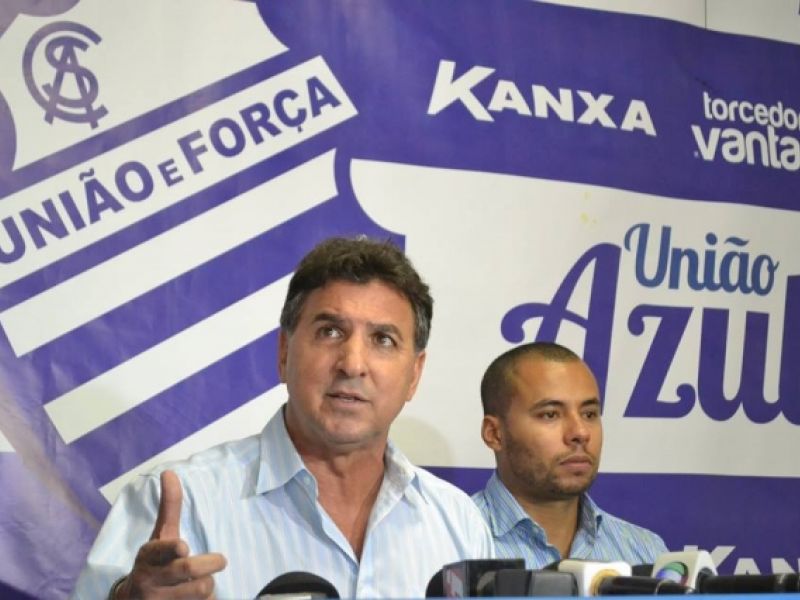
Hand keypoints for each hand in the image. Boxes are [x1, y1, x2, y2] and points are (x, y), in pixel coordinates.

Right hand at [114, 470, 226, 598]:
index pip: (159, 550)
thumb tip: (169, 472)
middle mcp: (151, 578)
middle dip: (209, 564)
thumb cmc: (155, 562)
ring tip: (203, 583)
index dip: (171, 549)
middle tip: (221, 560)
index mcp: (149, 555)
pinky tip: (197, 599)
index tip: (184, 547)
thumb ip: (168, 507)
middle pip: (188, 570)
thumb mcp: (159, 536)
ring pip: (199, 591)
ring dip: (208, 586)